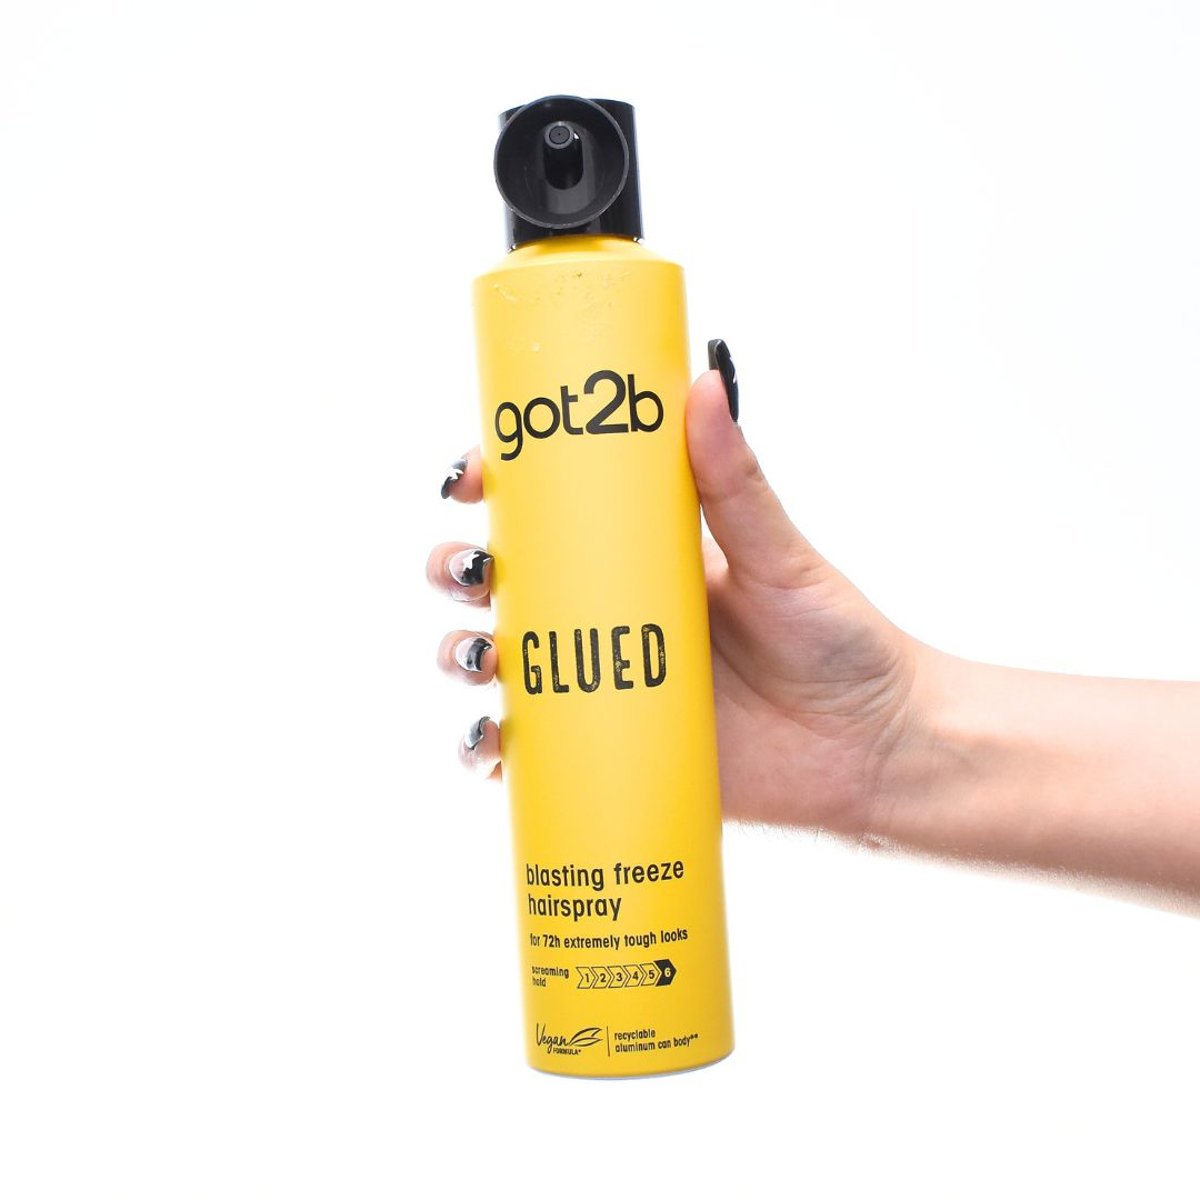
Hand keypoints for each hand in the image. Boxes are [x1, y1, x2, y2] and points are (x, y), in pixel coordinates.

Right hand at [428, 367, 921, 838]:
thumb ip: (738, 482)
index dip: (490, 485)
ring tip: (480, 659)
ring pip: (497, 660)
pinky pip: (528, 751)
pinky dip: (488, 748)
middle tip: (474, 573)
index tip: (471, 478)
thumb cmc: (838, 642)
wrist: (875, 751)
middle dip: (457, 568)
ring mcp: (602, 683)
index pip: (545, 506)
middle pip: (500, 580)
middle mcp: (608, 613)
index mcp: (639, 553)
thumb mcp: (783, 558)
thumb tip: (704, 383)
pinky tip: (488, 743)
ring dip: (459, 654)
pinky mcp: (608, 751)